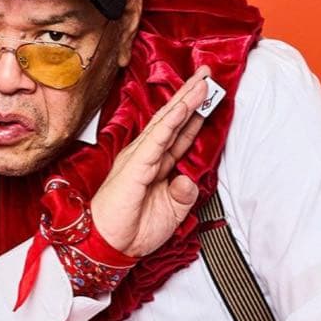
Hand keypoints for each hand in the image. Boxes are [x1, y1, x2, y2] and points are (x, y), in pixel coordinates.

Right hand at [89, 67, 210, 257]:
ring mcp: (140, 159)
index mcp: (155, 165)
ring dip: (185, 102)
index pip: (179, 135)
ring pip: (167, 123)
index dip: (195, 115)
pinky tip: (184, 107)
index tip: (211, 96)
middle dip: (191, 97)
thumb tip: (188, 180)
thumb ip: (182, 195)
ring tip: (203, 82)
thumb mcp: (171, 213)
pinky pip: (157, 140)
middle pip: (173, 121)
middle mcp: (147, 157)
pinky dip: (172, 122)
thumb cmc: (133, 230)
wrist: (110, 247)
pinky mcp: (135, 167)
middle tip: (208, 74)